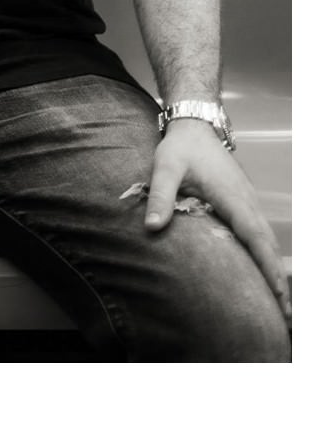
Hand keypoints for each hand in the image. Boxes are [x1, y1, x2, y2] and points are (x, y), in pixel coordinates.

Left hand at [145, 121, 290, 320]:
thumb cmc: (181, 147)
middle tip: (285, 313)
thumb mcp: (165, 167)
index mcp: (232, 197)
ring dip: (275, 267)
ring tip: (280, 300)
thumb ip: (160, 196)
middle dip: (278, 278)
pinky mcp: (244, 201)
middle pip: (269, 245)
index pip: (255, 238)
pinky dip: (268, 253)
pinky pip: (261, 232)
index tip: (279, 293)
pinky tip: (266, 270)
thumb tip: (152, 227)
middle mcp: (247, 201)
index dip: (268, 267)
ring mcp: (248, 200)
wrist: (195, 125)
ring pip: (268, 239)